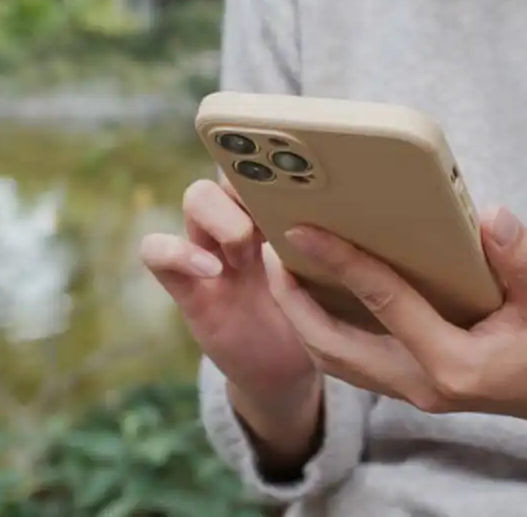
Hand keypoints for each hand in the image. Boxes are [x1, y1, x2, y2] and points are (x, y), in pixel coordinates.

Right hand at [140, 179, 321, 464]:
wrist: (290, 371)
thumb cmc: (322, 317)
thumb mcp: (339, 277)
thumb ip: (341, 245)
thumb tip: (370, 208)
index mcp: (280, 214)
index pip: (269, 164)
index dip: (275, 156)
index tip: (297, 168)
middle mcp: (243, 223)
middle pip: (229, 170)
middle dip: (250, 182)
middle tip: (276, 213)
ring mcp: (211, 251)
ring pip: (195, 199)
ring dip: (221, 216)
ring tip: (245, 246)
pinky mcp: (188, 288)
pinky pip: (156, 252)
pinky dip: (175, 252)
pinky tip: (212, 271)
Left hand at [265, 206, 526, 456]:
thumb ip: (523, 258)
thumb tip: (488, 216)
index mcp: (455, 365)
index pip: (382, 303)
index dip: (339, 261)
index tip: (300, 228)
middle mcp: (425, 385)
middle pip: (333, 347)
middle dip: (292, 301)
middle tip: (268, 250)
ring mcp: (418, 390)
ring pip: (337, 360)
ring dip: (303, 318)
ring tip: (283, 268)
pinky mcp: (419, 383)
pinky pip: (355, 360)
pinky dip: (328, 328)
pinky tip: (322, 292)